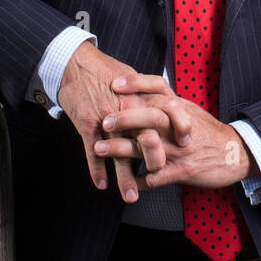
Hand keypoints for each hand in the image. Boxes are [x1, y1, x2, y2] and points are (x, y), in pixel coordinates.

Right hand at [57, 44, 191, 202]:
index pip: (168, 113)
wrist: (75, 64)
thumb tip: (168, 103)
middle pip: (146, 139)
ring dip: (125, 177)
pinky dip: (97, 170)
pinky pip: (93, 152)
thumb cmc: (105, 70)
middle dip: (155, 160)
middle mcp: (128, 109)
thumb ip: (151, 94)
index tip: (185, 143)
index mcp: (142, 96)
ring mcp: (107, 119)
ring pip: (119, 153)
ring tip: (131, 196)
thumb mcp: (134, 77)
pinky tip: (101, 184)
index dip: (179, 128)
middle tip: (160, 175)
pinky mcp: (87, 124)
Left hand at [93, 73, 256, 190]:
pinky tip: (123, 180)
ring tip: (99, 149)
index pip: (158, 88)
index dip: (136, 84)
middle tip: (104, 121)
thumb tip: (144, 88)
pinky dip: (138, 179)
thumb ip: (168, 101)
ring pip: (146, 147)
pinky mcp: (182, 171)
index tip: (115, 84)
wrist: (234, 155)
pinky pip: (155, 177)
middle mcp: (177, 126)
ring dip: (120, 149)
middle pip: (149, 116)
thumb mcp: (190, 110)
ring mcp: (179, 149)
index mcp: (179, 108)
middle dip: (124, 119)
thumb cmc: (208, 132)